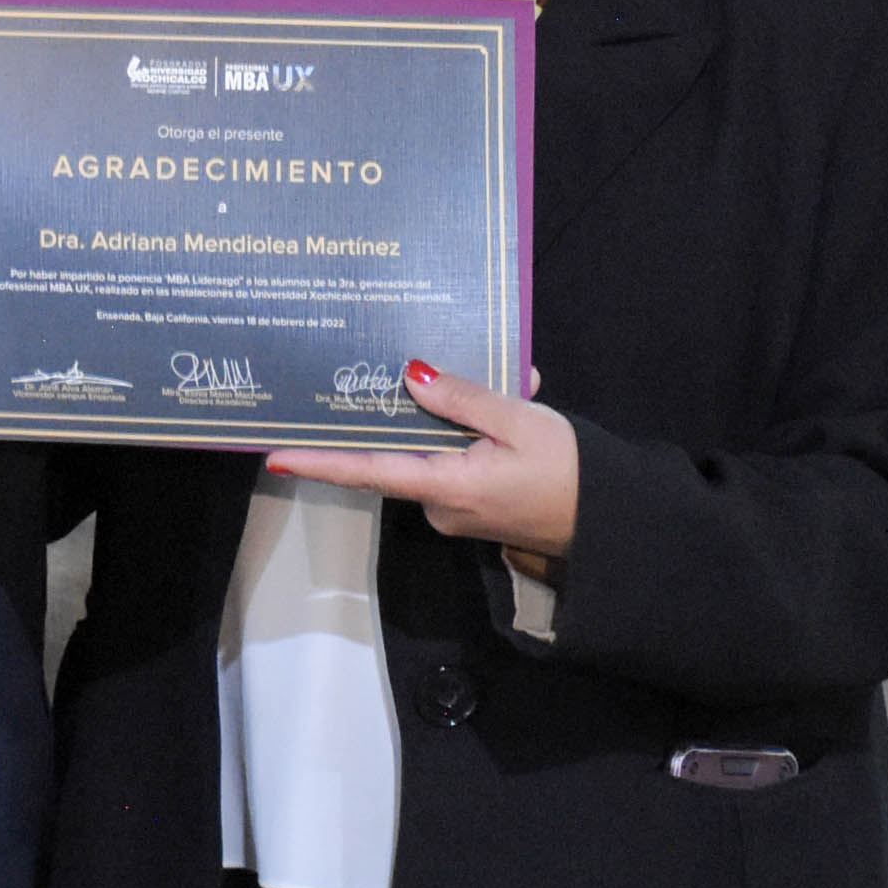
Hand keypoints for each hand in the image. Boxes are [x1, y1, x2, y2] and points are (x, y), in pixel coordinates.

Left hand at [268, 361, 576, 562]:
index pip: (368, 471)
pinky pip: (453, 461)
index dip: (321, 463)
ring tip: (488, 376)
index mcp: (446, 486)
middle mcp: (439, 505)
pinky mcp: (472, 506)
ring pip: (430, 452)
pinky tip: (505, 403)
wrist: (611, 520)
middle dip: (403, 409)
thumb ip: (462, 398)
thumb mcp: (519, 421)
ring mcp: (455, 510)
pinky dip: (469, 432)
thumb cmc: (570, 471)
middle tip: (397, 366)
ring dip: (450, 416)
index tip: (276, 455)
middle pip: (399, 451)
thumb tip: (411, 376)